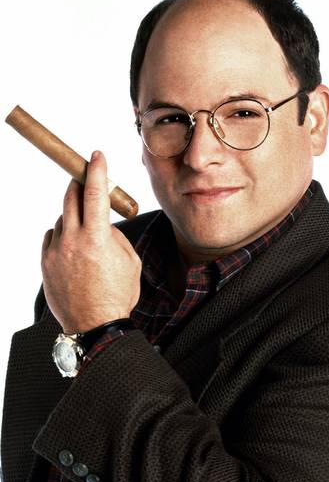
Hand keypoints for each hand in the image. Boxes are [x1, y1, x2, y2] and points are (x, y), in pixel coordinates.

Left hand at [41, 150, 141, 333]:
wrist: (95, 325)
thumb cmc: (117, 296)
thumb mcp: (130, 261)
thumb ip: (115, 236)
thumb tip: (103, 222)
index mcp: (97, 239)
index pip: (95, 193)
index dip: (97, 170)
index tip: (96, 156)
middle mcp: (72, 242)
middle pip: (71, 198)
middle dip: (79, 184)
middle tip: (85, 179)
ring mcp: (55, 252)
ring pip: (62, 219)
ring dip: (73, 216)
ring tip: (86, 232)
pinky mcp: (45, 263)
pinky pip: (51, 238)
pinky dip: (62, 235)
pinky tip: (73, 247)